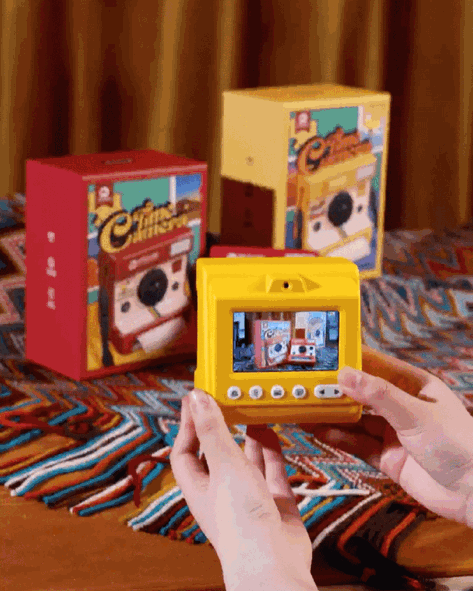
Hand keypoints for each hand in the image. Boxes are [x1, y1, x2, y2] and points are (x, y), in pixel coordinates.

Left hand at [170, 389, 316, 590]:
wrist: (275, 563)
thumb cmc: (240, 522)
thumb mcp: (223, 465)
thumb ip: (212, 430)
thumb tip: (195, 398)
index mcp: (199, 488)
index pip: (185, 452)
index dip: (188, 426)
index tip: (196, 400)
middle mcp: (222, 494)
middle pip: (216, 454)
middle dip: (221, 428)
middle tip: (227, 401)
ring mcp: (250, 500)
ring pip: (246, 462)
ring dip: (248, 438)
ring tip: (251, 412)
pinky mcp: (275, 505)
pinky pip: (272, 472)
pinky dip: (271, 452)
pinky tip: (272, 434)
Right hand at [301, 346, 472, 527]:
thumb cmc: (457, 444)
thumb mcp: (415, 413)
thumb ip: (378, 395)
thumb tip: (344, 374)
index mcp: (413, 385)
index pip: (375, 365)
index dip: (350, 359)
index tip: (323, 354)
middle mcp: (400, 406)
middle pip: (361, 393)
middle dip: (336, 389)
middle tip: (306, 384)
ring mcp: (392, 432)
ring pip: (355, 419)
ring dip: (332, 414)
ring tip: (305, 406)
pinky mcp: (386, 457)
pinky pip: (357, 444)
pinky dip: (338, 438)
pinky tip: (318, 430)